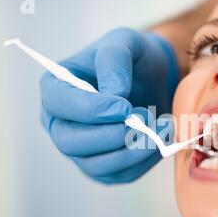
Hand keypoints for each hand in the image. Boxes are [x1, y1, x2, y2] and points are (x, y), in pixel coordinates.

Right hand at [40, 28, 178, 183]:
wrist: (151, 79)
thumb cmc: (132, 58)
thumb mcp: (124, 41)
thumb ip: (115, 59)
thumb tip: (114, 93)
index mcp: (56, 88)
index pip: (58, 103)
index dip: (90, 109)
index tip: (125, 106)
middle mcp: (61, 123)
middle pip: (69, 142)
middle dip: (111, 135)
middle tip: (145, 117)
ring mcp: (81, 149)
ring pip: (95, 165)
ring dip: (132, 151)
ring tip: (162, 127)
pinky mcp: (105, 167)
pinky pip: (119, 175)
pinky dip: (143, 162)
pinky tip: (161, 140)